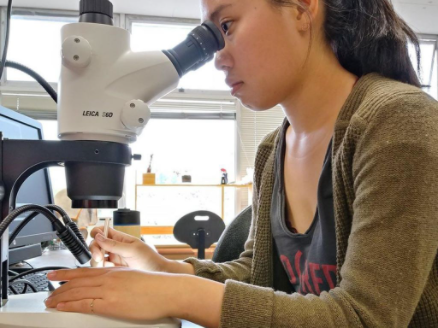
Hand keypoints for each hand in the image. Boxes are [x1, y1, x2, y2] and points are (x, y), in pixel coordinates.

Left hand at [45, 268, 179, 320]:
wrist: (167, 290)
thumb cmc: (156, 286)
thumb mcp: (134, 277)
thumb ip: (120, 280)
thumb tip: (114, 286)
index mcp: (114, 271)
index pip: (84, 271)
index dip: (67, 273)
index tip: (56, 274)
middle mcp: (108, 278)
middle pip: (77, 281)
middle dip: (59, 287)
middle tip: (48, 291)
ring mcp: (108, 290)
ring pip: (77, 291)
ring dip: (60, 297)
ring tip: (49, 301)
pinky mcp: (111, 304)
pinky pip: (85, 304)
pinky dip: (70, 305)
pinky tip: (61, 307)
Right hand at [89, 227, 165, 271]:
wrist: (157, 273)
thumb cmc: (149, 258)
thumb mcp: (132, 250)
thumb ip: (115, 244)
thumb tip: (98, 236)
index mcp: (119, 238)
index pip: (102, 231)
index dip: (96, 233)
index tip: (96, 241)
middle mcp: (115, 247)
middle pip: (96, 244)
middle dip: (94, 250)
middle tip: (99, 258)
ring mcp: (114, 258)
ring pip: (97, 257)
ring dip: (96, 261)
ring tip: (103, 266)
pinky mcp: (114, 269)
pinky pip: (102, 268)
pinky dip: (100, 269)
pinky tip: (107, 271)